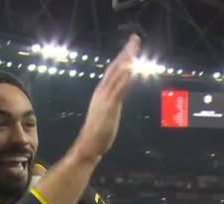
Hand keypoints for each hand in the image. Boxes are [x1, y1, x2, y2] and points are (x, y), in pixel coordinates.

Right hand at [75, 34, 139, 159]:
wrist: (88, 145)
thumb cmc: (97, 133)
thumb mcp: (105, 112)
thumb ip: (111, 101)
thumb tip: (117, 95)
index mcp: (101, 92)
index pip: (113, 71)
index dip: (122, 57)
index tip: (130, 46)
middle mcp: (102, 91)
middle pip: (115, 67)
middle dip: (126, 52)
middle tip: (135, 38)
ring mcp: (106, 97)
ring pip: (117, 74)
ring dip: (126, 60)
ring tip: (134, 48)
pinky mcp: (110, 105)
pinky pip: (119, 87)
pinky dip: (125, 76)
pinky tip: (130, 67)